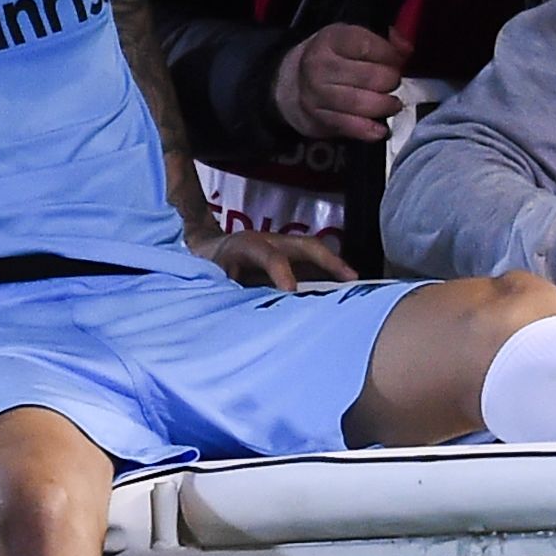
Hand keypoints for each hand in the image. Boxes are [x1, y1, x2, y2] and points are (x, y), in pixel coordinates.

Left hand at [195, 227, 359, 289]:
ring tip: (356, 290)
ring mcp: (281, 249)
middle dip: (331, 261)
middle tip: (351, 279)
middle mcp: (268, 243)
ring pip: (314, 256)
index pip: (269, 255)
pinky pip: (312, 267)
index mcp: (245, 245)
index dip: (281, 271)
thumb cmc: (205, 269)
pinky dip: (328, 278)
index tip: (291, 291)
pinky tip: (341, 295)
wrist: (199, 254)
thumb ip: (228, 292)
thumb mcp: (209, 280)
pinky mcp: (286, 260)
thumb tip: (245, 313)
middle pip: (307, 247)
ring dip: (335, 270)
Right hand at [273, 24, 409, 143]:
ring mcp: (317, 93)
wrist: (293, 84)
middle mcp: (320, 65)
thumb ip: (384, 41)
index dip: (390, 55)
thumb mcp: (352, 40)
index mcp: (330, 39)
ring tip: (393, 104)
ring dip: (385, 106)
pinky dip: (370, 130)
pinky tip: (381, 129)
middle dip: (391, 81)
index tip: (399, 61)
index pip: (366, 45)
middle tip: (394, 83)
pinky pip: (351, 126)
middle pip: (369, 76)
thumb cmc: (334, 60)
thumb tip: (407, 48)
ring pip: (361, 103)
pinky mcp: (319, 118)